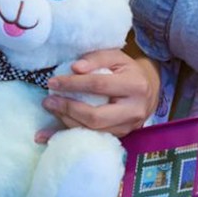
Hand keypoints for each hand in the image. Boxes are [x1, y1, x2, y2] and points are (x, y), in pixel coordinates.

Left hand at [40, 49, 161, 140]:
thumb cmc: (129, 71)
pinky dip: (68, 136)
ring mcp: (128, 127)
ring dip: (66, 122)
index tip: (53, 82)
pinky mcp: (120, 137)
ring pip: (92, 131)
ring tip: (51, 109)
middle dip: (68, 109)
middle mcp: (133, 110)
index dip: (73, 84)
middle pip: (95, 116)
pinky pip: (91, 139)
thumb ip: (96, 58)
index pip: (99, 85)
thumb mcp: (116, 57)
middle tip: (48, 101)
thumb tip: (75, 68)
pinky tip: (48, 135)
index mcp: (135, 86)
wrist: (149, 91)